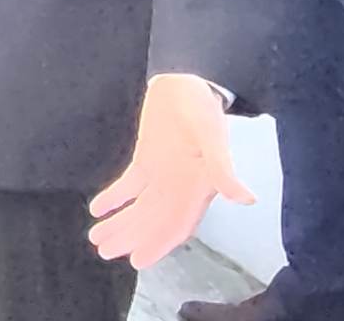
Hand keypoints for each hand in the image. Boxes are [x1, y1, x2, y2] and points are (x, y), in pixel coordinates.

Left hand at [89, 74, 251, 268]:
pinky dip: (114, 197)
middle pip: (152, 221)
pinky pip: (129, 184)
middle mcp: (179, 188)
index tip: (137, 262)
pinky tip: (97, 208)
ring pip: (139, 207)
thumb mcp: (214, 137)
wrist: (187, 81)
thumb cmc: (203, 109)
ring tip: (96, 237)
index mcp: (197, 188)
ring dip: (120, 223)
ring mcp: (161, 174)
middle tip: (103, 251)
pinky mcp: (147, 159)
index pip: (177, 225)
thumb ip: (224, 169)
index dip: (158, 244)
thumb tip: (247, 199)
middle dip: (130, 238)